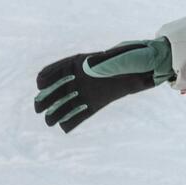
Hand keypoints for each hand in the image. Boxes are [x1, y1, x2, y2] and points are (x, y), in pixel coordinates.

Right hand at [34, 42, 164, 131]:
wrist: (147, 68)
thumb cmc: (133, 59)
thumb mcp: (119, 58)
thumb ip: (106, 64)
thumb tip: (90, 69)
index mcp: (83, 62)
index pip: (59, 69)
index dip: (48, 76)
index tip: (40, 83)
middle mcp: (82, 77)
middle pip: (59, 88)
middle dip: (47, 98)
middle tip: (38, 108)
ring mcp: (88, 91)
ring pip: (67, 102)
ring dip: (57, 112)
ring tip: (48, 121)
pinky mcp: (96, 103)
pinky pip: (82, 113)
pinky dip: (73, 120)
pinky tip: (64, 127)